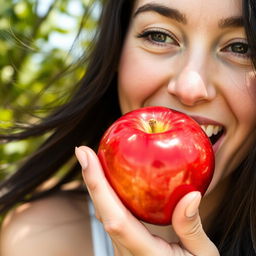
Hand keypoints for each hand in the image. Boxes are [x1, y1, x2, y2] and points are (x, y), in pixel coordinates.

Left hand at [75, 146, 218, 255]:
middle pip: (102, 212)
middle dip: (91, 179)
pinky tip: (108, 179)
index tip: (87, 157)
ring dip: (96, 185)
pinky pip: (111, 215)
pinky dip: (105, 194)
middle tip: (82, 151)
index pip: (115, 218)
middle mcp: (126, 251)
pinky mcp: (125, 244)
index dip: (98, 186)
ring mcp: (123, 249)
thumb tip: (191, 195)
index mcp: (145, 254)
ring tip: (92, 159)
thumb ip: (192, 228)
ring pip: (103, 213)